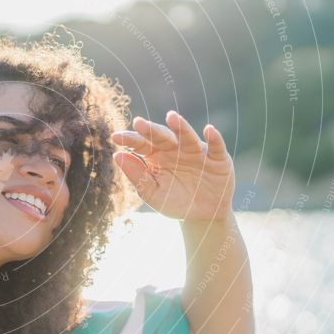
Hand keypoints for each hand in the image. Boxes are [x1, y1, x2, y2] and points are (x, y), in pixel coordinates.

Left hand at [109, 110, 234, 220]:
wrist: (201, 217)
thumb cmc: (174, 202)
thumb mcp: (152, 193)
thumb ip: (136, 175)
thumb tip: (117, 156)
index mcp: (157, 155)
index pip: (141, 144)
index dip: (130, 139)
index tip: (115, 137)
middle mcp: (176, 149)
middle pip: (162, 136)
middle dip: (151, 130)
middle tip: (139, 123)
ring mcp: (196, 152)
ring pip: (187, 136)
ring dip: (180, 126)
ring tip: (171, 117)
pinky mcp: (218, 158)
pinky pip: (216, 147)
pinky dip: (214, 138)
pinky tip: (209, 130)